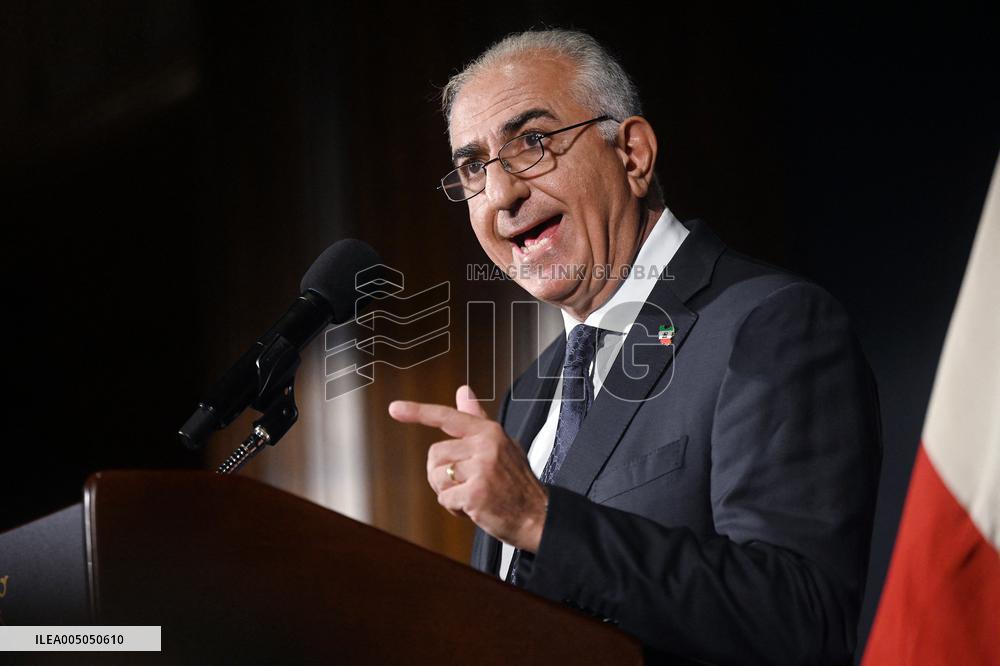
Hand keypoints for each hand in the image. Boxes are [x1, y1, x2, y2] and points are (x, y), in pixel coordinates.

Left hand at [388, 385, 547, 551]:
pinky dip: (454, 508)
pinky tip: (474, 508)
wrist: (539, 517)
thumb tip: (463, 392)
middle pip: (435, 454)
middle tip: (465, 484)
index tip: (395, 409)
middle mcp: (486, 445)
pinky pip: (444, 499)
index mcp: (489, 431)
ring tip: (471, 495)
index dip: (418, 412)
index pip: (448, 417)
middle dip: (442, 474)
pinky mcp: (475, 492)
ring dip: (448, 492)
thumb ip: (476, 419)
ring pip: (437, 477)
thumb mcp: (502, 445)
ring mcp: (481, 469)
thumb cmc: (517, 484)